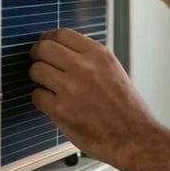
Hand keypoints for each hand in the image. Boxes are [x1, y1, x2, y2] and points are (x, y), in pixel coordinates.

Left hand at [29, 28, 156, 165]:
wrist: (133, 137)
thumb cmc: (126, 108)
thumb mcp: (114, 70)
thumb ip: (91, 58)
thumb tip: (66, 50)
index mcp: (99, 55)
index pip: (62, 34)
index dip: (48, 38)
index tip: (46, 43)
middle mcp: (84, 67)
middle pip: (44, 48)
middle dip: (38, 54)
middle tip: (38, 61)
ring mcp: (71, 88)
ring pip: (36, 70)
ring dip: (38, 77)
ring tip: (47, 84)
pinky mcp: (61, 110)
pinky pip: (36, 95)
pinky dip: (41, 99)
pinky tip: (51, 102)